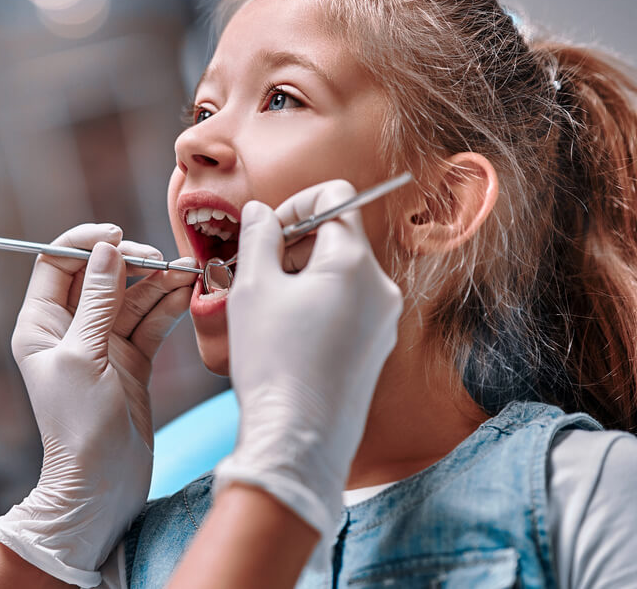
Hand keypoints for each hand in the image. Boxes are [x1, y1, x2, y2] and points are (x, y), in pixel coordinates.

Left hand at [0, 224, 195, 586]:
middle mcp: (68, 329)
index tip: (117, 236)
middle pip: (99, 274)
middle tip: (161, 260)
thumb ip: (98, 301)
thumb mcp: (83, 356)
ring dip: (158, 281)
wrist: (103, 484)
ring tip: (187, 271)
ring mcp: (102, 343)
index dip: (85, 244)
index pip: (56, 263)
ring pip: (131, 296)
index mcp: (39, 324)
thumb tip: (107, 250)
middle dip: (131, 261)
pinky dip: (168, 305)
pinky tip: (186, 292)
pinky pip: (150, 321)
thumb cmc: (78, 426)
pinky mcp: (131, 359)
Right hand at [213, 181, 402, 540]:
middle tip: (254, 274)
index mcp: (355, 263)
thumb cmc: (274, 361)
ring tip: (265, 310)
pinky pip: (346, 306)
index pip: (335, 198)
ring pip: (339, 273)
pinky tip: (284, 336)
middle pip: (337, 236)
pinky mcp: (376, 348)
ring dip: (300, 277)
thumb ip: (257, 236)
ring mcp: (383, 320)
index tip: (265, 235)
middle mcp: (381, 287)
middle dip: (293, 245)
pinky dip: (314, 306)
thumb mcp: (252, 287)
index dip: (294, 205)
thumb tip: (260, 212)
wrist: (299, 439)